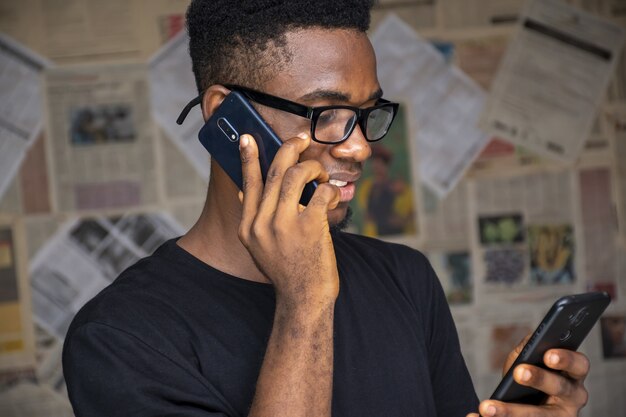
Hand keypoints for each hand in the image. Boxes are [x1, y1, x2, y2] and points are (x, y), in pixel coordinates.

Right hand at [237, 132, 340, 309]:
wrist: (303, 298)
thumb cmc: (287, 271)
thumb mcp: (258, 247)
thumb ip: (253, 220)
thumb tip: (245, 190)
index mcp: (248, 227)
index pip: (248, 183)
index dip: (249, 158)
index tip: (249, 138)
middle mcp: (262, 223)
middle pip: (275, 172)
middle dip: (289, 148)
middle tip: (301, 139)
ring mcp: (285, 224)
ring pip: (297, 175)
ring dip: (312, 168)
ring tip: (320, 175)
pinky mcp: (310, 226)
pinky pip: (322, 193)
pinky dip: (330, 189)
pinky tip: (333, 194)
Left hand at [467, 336, 589, 416]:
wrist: (522, 401)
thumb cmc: (529, 375)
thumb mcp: (529, 360)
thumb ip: (530, 349)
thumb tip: (529, 342)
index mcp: (573, 375)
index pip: (579, 365)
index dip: (566, 359)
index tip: (548, 355)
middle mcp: (573, 398)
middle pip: (559, 388)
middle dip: (539, 378)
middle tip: (519, 372)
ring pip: (538, 416)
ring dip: (509, 412)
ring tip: (486, 408)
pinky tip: (474, 416)